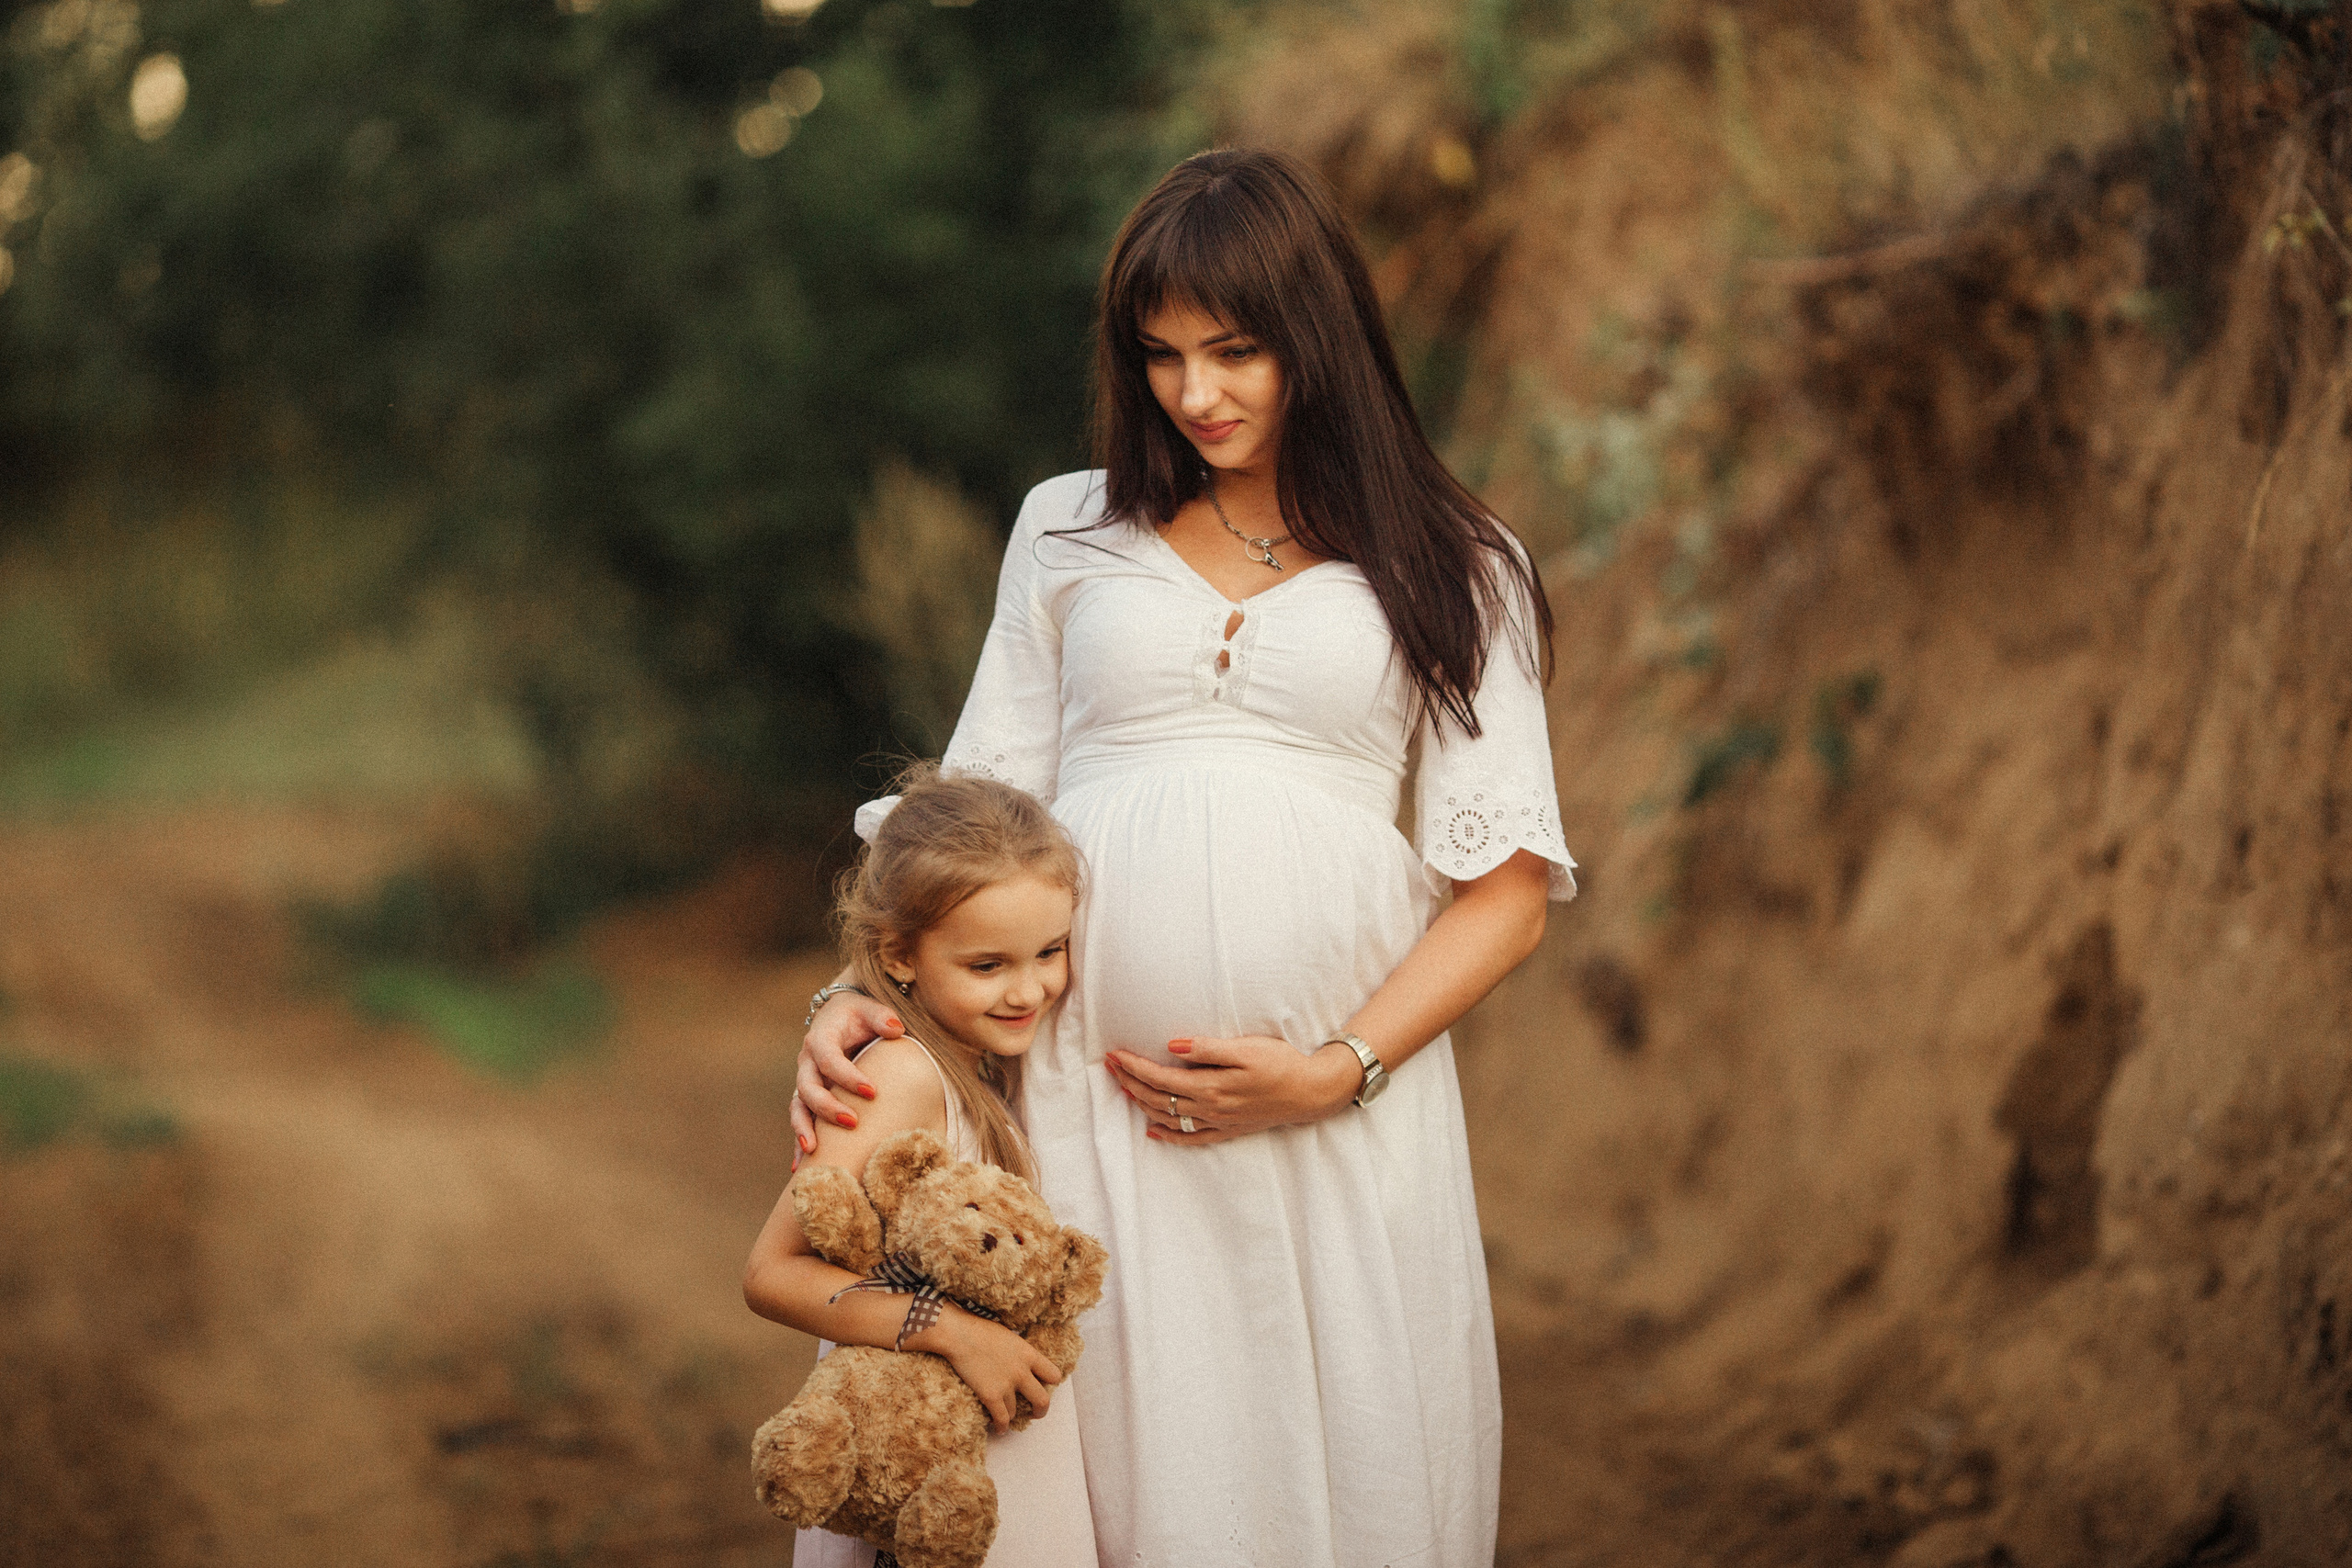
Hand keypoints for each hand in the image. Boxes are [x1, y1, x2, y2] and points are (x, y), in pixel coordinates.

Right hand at [791, 989, 904, 1167]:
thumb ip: (882, 1016)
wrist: (838, 1016)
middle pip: (808, 1087)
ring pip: (798, 1107)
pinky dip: (800, 1141)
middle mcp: (807, 1061)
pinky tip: (800, 1168)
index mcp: (821, 1039)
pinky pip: (801, 1120)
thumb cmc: (858, 1014)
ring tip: (813, 1151)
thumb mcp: (869, 1007)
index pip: (829, 1059)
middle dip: (827, 1107)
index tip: (872, 1092)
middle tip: (852, 1122)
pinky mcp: (808, 1096)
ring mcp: (806, 1080)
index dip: (847, 1076)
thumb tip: (896, 1029)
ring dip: (804, 1129)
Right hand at [909, 1307, 1064, 1432]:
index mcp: (1029, 1354)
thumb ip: (1020, 1354)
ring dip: (1010, 1415)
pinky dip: (1001, 1426)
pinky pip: (1001, 1418)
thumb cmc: (981, 1330)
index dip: (1049, 1382)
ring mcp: (1006, 1385)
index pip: (1054, 1375)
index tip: (1042, 1386)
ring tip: (1005, 1416)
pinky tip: (999, 1428)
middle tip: (1035, 1413)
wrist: (960, 1335)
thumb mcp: (1010, 1338)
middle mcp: (1022, 1372)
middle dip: (1040, 1410)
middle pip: (1043, 1400)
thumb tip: (1023, 1363)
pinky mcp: (991, 1395)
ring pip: (1015, 1412)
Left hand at [1104, 1035, 1362, 1146]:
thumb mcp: (1246, 1049)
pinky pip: (1191, 1138)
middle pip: (1158, 1098)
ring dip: (1142, 1104)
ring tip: (1123, 1089)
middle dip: (1130, 1082)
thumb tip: (1171, 1045)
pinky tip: (1154, 1132)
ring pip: (1169, 1118)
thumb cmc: (1280, 1063)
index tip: (1114, 1054)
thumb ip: (1207, 1048)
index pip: (1160, 1078)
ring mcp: (1218, 1122)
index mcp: (1210, 1087)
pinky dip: (1170, 1136)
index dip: (1134, 1067)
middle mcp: (1210, 1109)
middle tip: (1109, 1066)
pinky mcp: (1228, 1130)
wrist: (1311, 1092)